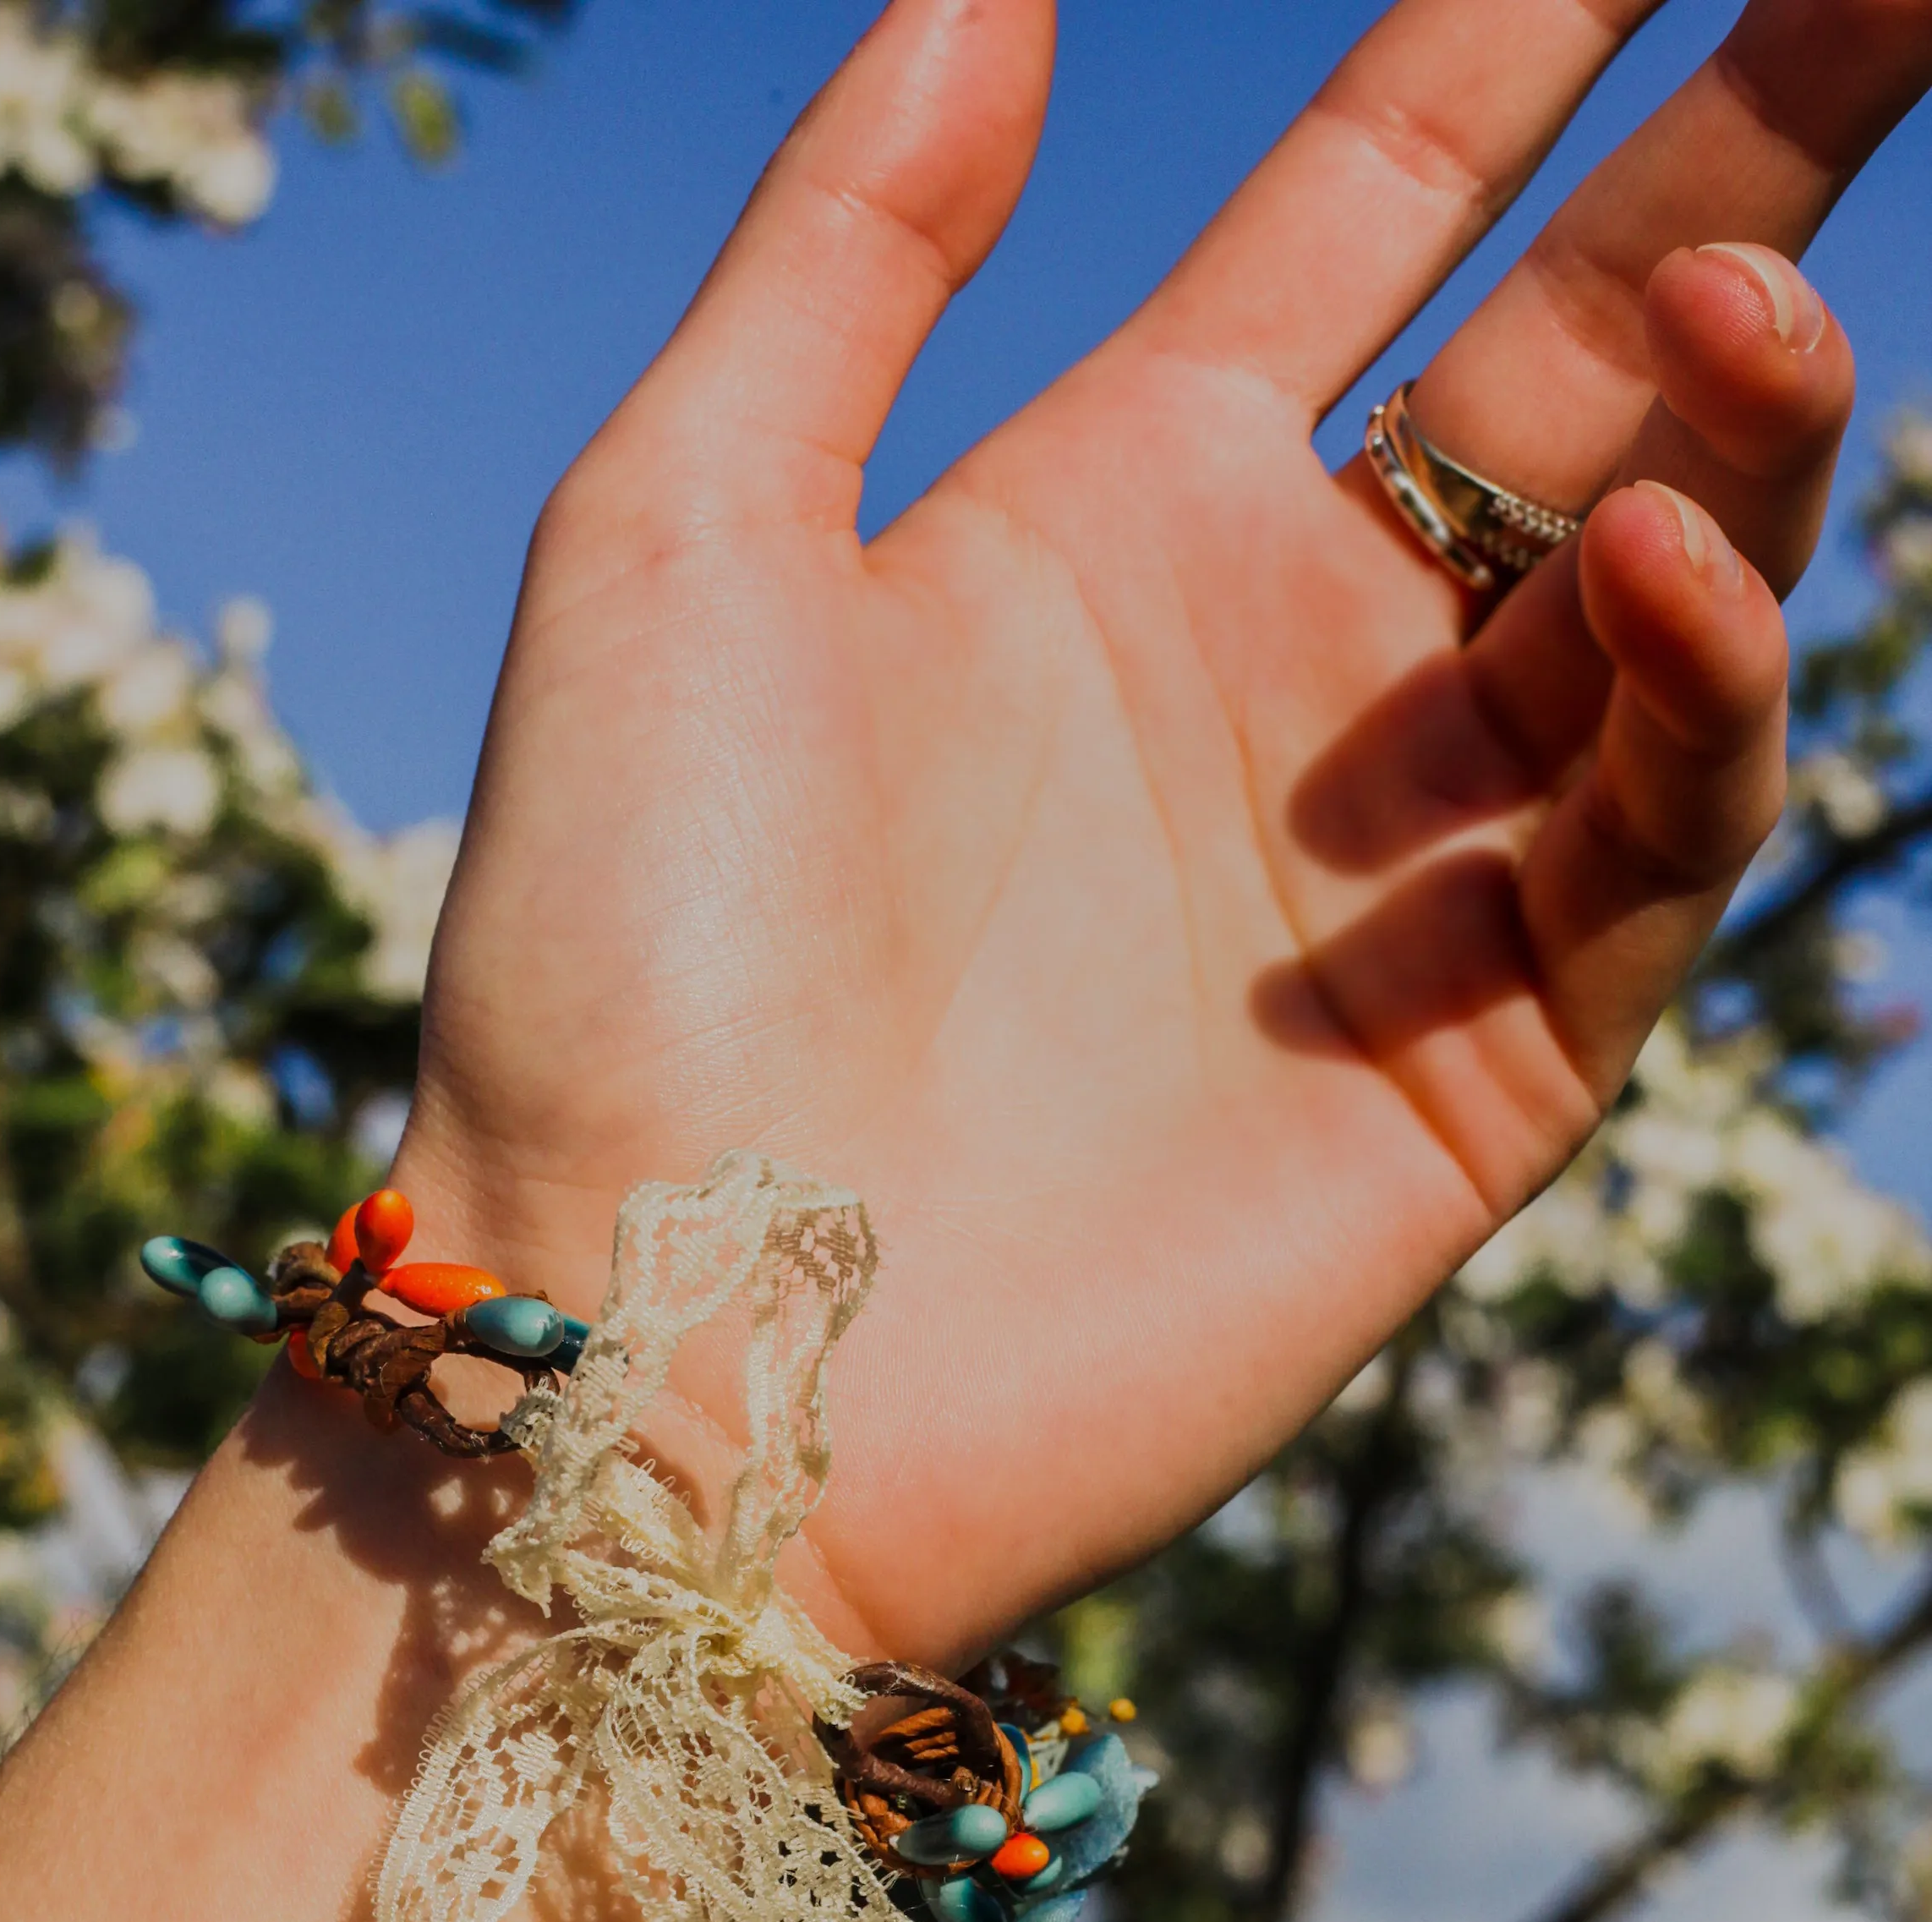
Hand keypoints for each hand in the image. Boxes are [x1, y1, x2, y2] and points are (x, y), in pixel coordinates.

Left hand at [394, 0, 1923, 1664]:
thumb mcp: (673, 533)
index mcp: (1113, 513)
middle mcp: (1286, 672)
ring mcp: (1398, 875)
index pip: (1384, 209)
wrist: (655, 1343)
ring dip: (1749, 435)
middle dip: (1755, 170)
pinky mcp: (1477, 1074)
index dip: (1524, 31)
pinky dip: (1695, 702)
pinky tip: (1666, 581)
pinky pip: (1657, 844)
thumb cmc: (614, 951)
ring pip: (1674, 595)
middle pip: (1595, 368)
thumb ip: (849, 247)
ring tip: (1755, 306)